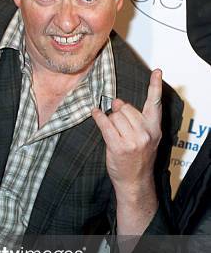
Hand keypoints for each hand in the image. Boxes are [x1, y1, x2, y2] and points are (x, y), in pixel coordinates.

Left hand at [92, 69, 161, 198]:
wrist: (135, 181)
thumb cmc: (138, 159)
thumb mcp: (146, 138)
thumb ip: (137, 120)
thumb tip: (117, 102)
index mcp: (154, 129)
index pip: (155, 104)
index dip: (155, 86)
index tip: (157, 72)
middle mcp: (145, 133)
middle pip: (126, 108)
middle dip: (118, 111)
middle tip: (118, 123)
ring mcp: (133, 140)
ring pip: (115, 116)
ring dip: (110, 119)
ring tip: (113, 131)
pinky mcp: (118, 146)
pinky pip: (105, 124)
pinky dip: (98, 117)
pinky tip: (95, 113)